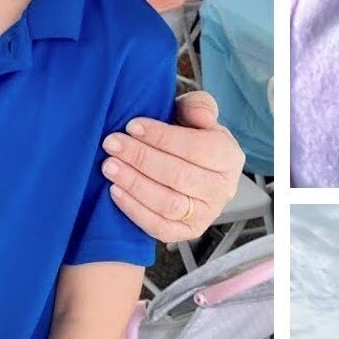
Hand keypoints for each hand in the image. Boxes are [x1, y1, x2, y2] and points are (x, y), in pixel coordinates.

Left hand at [103, 90, 242, 243]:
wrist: (189, 166)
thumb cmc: (190, 136)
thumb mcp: (196, 113)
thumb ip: (199, 106)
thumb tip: (200, 116)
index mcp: (229, 157)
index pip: (196, 148)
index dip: (161, 137)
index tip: (132, 126)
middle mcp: (223, 190)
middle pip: (179, 176)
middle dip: (141, 158)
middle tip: (112, 144)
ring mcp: (206, 215)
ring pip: (168, 203)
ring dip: (134, 184)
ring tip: (109, 166)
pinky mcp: (188, 233)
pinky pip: (160, 227)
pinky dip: (135, 210)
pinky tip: (115, 191)